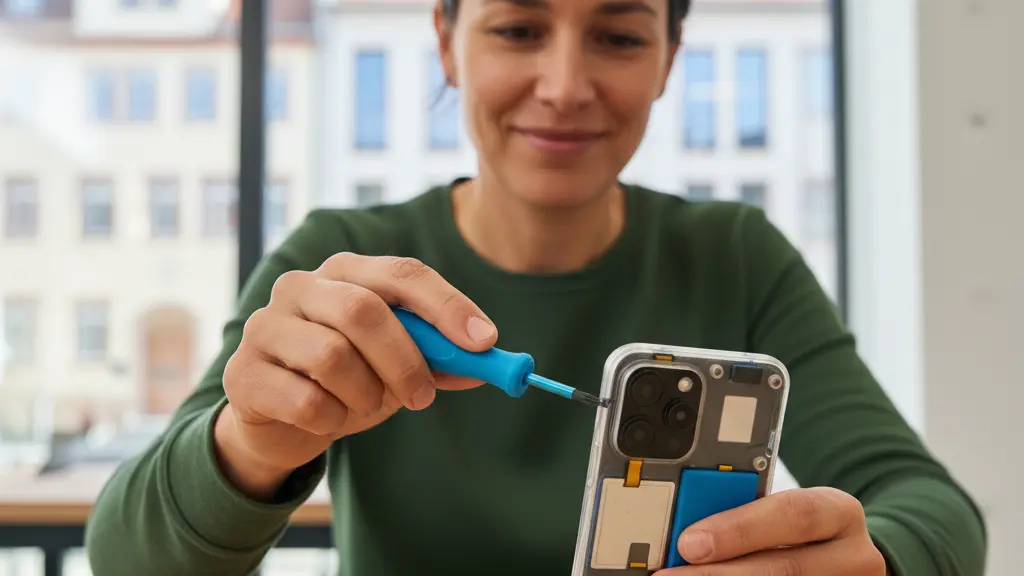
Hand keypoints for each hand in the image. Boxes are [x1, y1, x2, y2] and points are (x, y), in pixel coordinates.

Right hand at [215, 254, 497, 498]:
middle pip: (364, 310)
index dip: (447, 306)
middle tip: (422, 397)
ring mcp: (264, 325)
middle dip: (405, 361)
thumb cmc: (348, 380)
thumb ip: (440, 360)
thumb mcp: (398, 366)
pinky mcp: (242, 372)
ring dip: (366, 394)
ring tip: (367, 405)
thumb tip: (486, 365)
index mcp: (345, 272)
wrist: (281, 421)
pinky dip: (332, 419)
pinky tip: (329, 419)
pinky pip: (305, 400)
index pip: (403, 273)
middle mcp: (300, 286)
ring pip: (332, 357)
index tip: (485, 342)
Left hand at [655, 487, 887, 574]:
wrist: (844, 558)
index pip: (792, 514)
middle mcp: (854, 555)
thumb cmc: (801, 531)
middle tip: (672, 575)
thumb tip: (686, 533)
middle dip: (721, 574)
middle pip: (787, 568)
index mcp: (837, 511)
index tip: (690, 542)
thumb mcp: (782, 512)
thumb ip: (745, 515)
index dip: (739, 530)